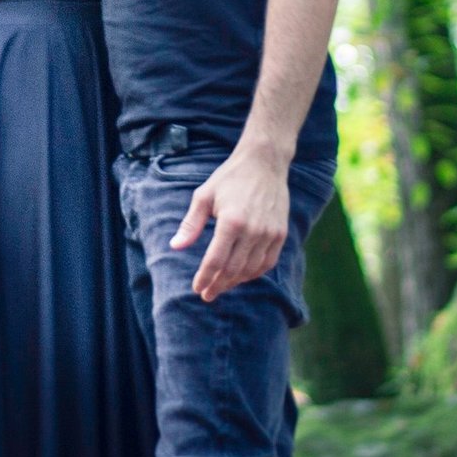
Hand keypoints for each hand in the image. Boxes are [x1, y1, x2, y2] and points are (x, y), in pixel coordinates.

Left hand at [170, 143, 292, 302]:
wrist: (264, 163)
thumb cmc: (229, 178)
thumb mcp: (204, 196)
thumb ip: (191, 224)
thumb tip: (175, 246)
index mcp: (232, 221)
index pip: (216, 260)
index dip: (205, 277)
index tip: (197, 288)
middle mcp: (253, 230)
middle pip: (233, 269)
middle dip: (218, 285)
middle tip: (207, 294)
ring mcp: (270, 234)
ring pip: (251, 270)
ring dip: (235, 282)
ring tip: (221, 286)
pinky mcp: (280, 234)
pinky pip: (267, 263)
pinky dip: (253, 273)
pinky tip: (241, 276)